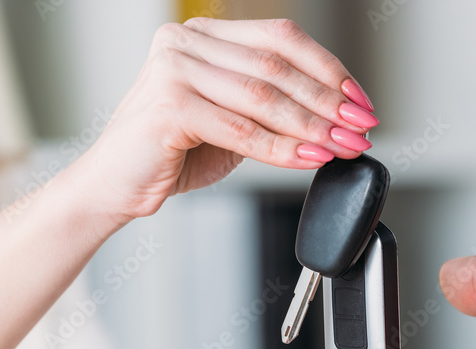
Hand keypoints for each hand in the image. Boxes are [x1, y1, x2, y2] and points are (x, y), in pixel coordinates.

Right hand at [73, 18, 377, 229]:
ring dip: (313, 126)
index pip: (280, 39)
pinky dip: (282, 148)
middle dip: (329, 101)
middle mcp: (185, 42)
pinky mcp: (169, 106)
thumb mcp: (230, 122)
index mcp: (202, 35)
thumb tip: (336, 118)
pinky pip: (242, 129)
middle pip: (277, 66)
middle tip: (360, 127)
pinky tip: (310, 158)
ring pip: (264, 97)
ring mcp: (173, 69)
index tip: (360, 100)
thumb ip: (271, 109)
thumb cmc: (169, 154)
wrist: (115, 187)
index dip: (328, 69)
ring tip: (342, 146)